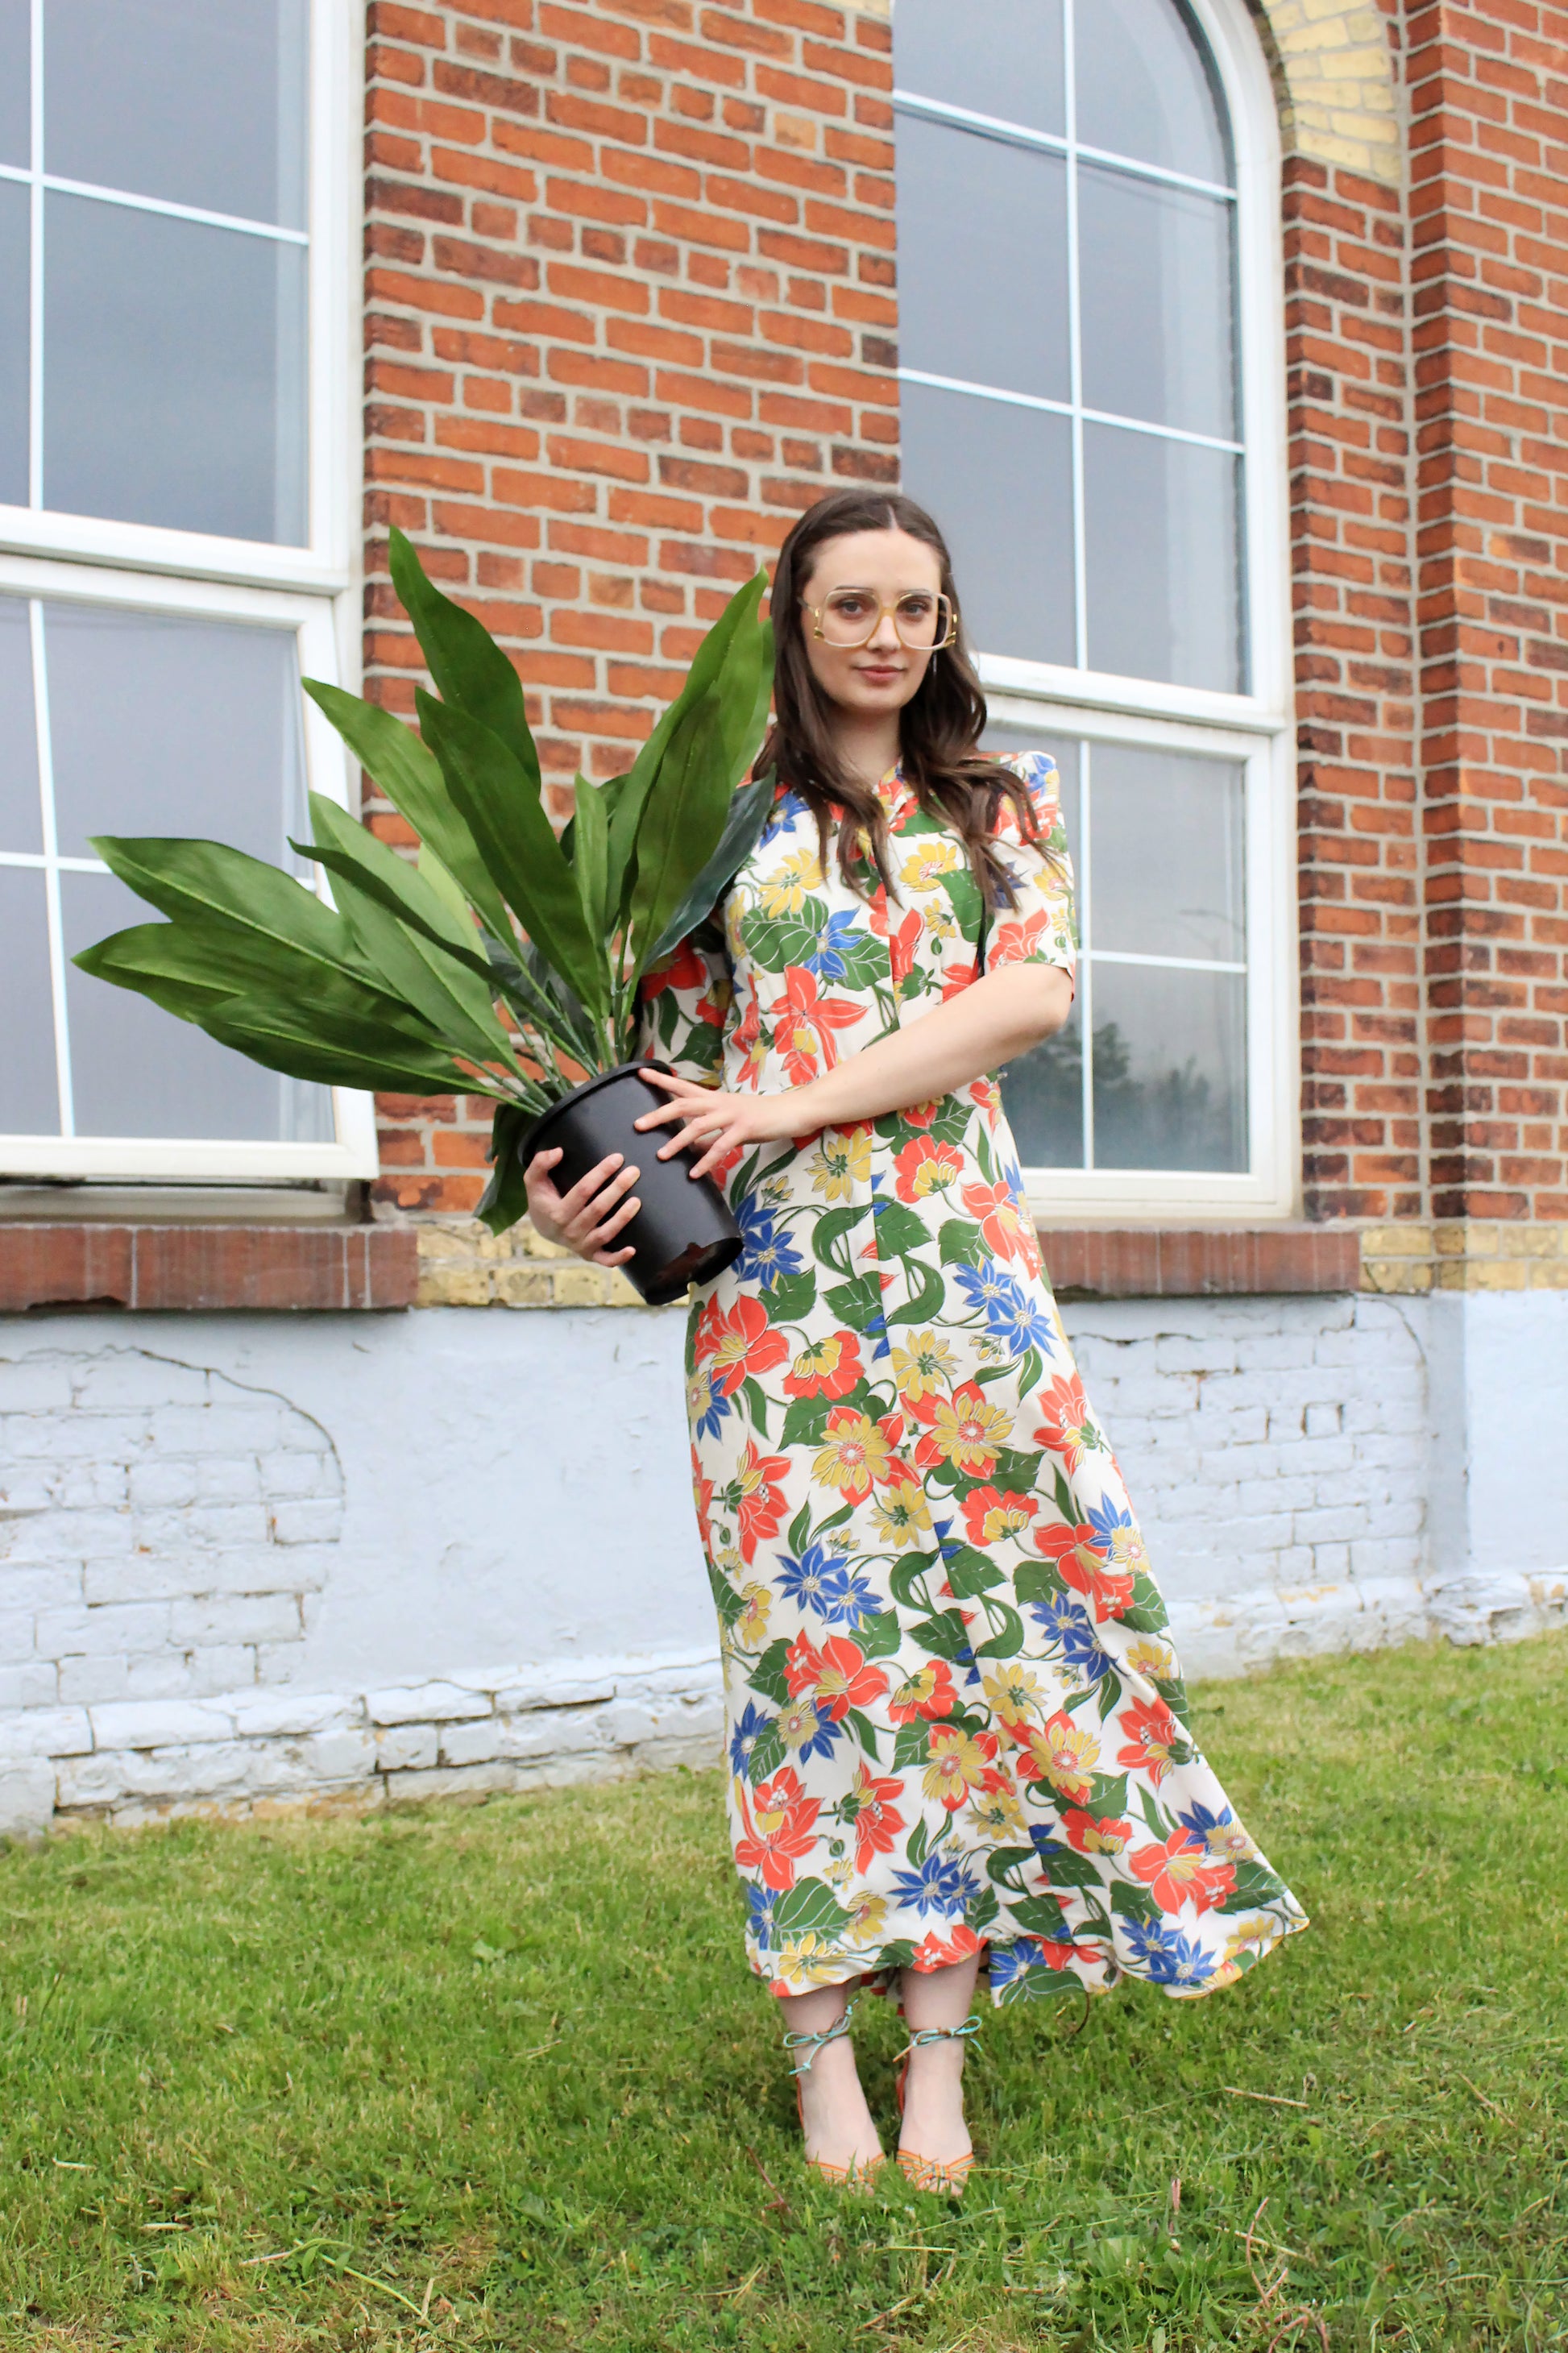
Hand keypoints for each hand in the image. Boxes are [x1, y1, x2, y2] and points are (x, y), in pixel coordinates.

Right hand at [522, 1145, 640, 1266]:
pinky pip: (605, 1260)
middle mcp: (569, 1231)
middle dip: (617, 1189)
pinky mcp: (590, 1255)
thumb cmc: (543, 1199)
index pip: (582, 1190)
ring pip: (605, 1233)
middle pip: (597, 1210)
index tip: (617, 1158)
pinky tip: (633, 1249)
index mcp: (556, 1213)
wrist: (543, 1228)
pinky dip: (619, 1257)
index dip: (601, 1173)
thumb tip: (559, 1151)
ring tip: (637, 1201)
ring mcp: (580, 1245)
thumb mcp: (534, 1180)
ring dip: (623, 1218)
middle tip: (634, 1172)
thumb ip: (540, 1163)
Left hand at [632, 1069, 799, 1179]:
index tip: (641, 1072)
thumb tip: (692, 1148)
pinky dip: (706, 1160)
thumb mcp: (731, 1123)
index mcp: (715, 1099)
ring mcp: (732, 1115)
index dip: (661, 1080)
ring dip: (678, 1140)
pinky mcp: (745, 1128)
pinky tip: (695, 1172)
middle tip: (638, 1124)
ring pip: (698, 1125)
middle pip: (683, 1104)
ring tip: (661, 1155)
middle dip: (659, 1113)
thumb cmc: (762, 1117)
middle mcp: (719, 1103)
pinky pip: (721, 1146)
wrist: (792, 1111)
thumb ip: (710, 1134)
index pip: (683, 1086)